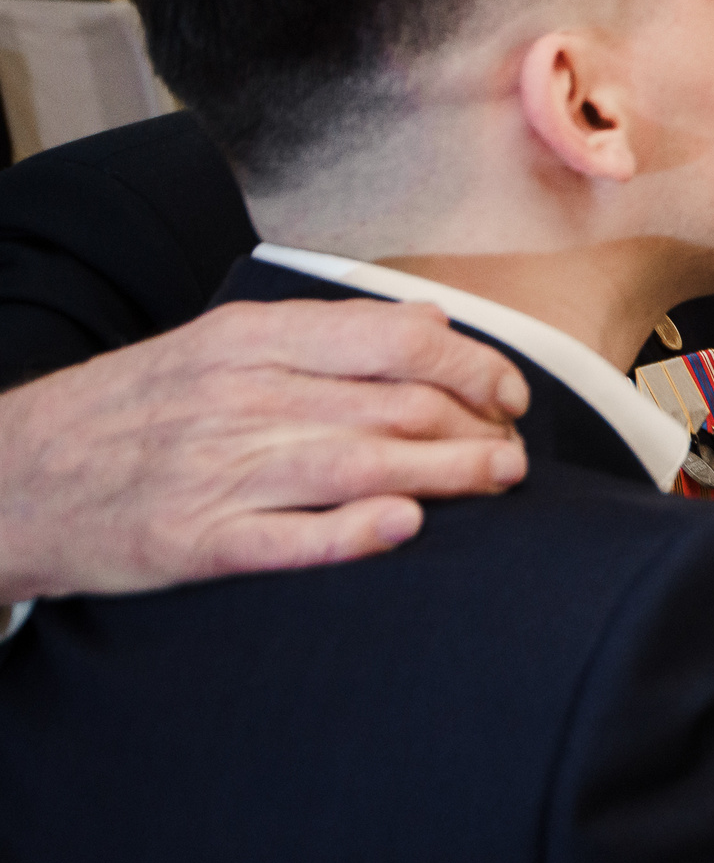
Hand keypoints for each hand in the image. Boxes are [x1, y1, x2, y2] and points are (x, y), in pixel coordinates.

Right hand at [0, 300, 526, 603]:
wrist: (12, 475)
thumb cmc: (137, 410)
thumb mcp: (221, 345)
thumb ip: (327, 335)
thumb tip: (431, 322)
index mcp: (253, 339)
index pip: (394, 339)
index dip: (472, 364)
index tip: (510, 393)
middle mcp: (241, 396)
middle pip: (392, 403)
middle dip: (474, 426)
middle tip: (515, 452)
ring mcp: (215, 469)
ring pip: (357, 461)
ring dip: (445, 473)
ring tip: (500, 481)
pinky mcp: (191, 540)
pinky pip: (286, 535)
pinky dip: (352, 530)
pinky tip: (406, 526)